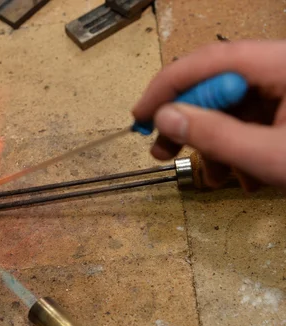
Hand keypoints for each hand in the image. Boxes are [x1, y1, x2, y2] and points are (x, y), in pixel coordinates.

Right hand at [132, 40, 285, 189]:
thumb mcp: (268, 154)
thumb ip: (214, 135)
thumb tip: (164, 118)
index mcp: (281, 64)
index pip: (209, 61)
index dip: (168, 87)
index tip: (141, 115)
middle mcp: (281, 68)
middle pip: (217, 84)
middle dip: (189, 124)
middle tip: (161, 151)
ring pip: (232, 108)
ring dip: (214, 145)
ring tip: (211, 178)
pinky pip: (253, 119)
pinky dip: (239, 147)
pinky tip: (243, 176)